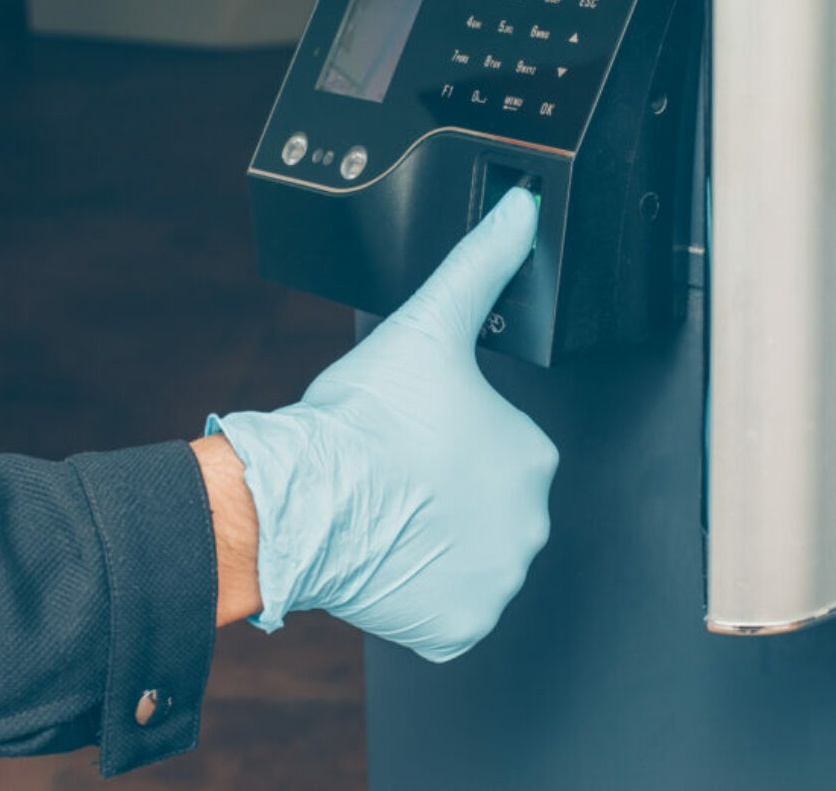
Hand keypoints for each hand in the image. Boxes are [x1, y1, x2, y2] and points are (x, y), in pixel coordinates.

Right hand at [208, 187, 557, 661]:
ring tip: (390, 509)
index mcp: (531, 456)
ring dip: (435, 539)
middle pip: (487, 504)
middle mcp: (529, 523)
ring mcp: (496, 580)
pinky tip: (394, 556)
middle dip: (449, 492)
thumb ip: (483, 262)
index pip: (500, 448)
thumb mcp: (431, 321)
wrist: (304, 495)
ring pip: (469, 554)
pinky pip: (450, 608)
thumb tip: (521, 209)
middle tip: (400, 474)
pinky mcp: (460, 624)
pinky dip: (424, 591)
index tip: (416, 438)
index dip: (452, 440)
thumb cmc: (363, 419)